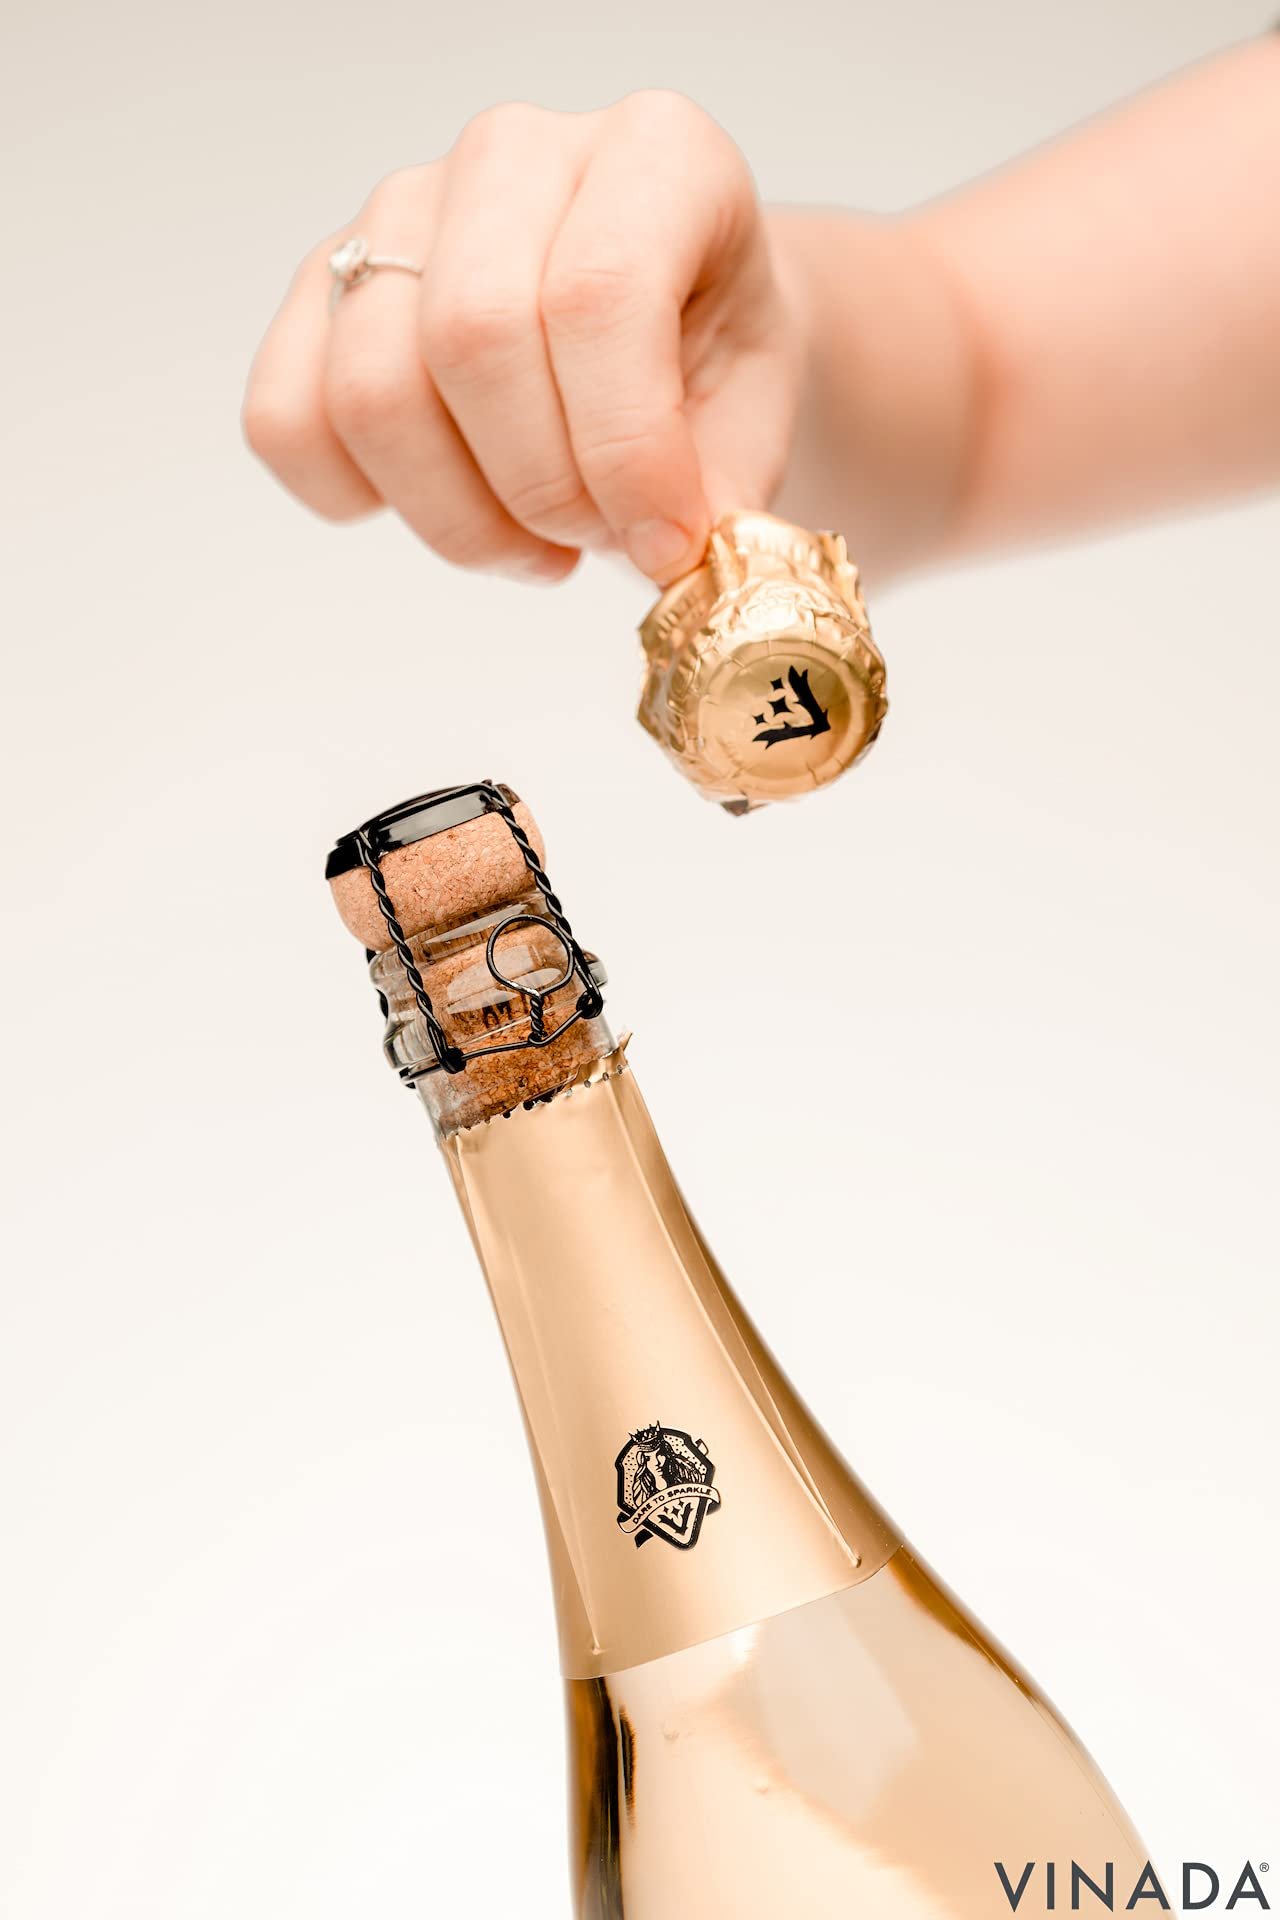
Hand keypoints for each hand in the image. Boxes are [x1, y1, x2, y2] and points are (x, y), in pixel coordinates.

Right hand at [243, 92, 802, 584]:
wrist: (670, 329)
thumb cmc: (707, 364)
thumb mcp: (754, 416)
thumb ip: (720, 488)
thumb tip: (670, 561)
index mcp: (654, 153)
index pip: (596, 294)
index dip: (624, 452)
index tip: (665, 544)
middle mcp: (514, 155)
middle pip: (470, 340)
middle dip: (540, 489)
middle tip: (594, 540)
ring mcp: (401, 212)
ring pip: (371, 392)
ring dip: (459, 518)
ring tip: (537, 544)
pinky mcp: (323, 286)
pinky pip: (286, 419)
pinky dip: (357, 501)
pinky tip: (451, 507)